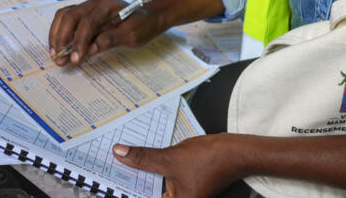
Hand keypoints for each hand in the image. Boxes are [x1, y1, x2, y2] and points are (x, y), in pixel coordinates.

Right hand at [48, 0, 165, 65]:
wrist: (149, 17)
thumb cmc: (142, 25)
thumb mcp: (132, 36)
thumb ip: (110, 40)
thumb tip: (89, 50)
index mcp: (107, 5)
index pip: (87, 22)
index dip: (79, 42)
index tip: (75, 59)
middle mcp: (94, 2)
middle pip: (70, 17)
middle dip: (63, 39)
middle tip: (60, 60)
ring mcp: (88, 6)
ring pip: (64, 16)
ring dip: (57, 35)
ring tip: (55, 54)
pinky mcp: (85, 13)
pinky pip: (66, 19)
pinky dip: (60, 32)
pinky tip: (59, 46)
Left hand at [113, 135, 242, 197]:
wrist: (237, 152)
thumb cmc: (208, 160)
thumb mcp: (170, 158)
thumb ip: (143, 159)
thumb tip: (119, 153)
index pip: (142, 196)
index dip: (126, 189)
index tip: (108, 180)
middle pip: (148, 192)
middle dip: (133, 180)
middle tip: (113, 165)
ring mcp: (183, 196)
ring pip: (154, 187)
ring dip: (142, 175)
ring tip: (122, 162)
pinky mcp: (186, 187)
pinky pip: (163, 181)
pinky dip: (154, 171)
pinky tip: (142, 160)